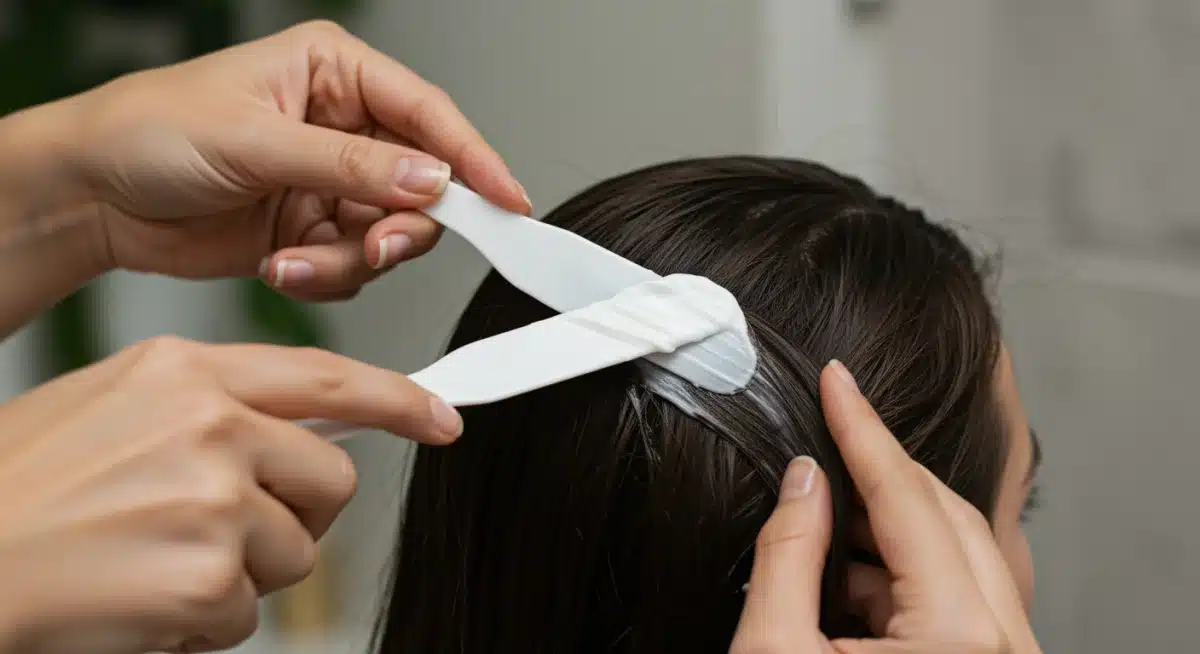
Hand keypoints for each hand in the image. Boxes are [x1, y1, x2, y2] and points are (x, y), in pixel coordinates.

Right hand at [0, 336, 462, 653]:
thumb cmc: (16, 490)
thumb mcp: (112, 405)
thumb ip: (209, 406)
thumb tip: (290, 429)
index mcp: (184, 373)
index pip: (324, 376)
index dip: (396, 399)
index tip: (440, 416)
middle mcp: (209, 425)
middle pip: (331, 478)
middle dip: (296, 515)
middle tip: (226, 531)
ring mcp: (215, 499)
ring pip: (295, 551)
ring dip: (239, 573)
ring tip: (157, 564)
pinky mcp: (208, 577)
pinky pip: (248, 612)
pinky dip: (203, 622)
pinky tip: (141, 600)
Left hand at [64, 20, 529, 300]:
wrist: (93, 195)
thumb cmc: (151, 131)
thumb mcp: (256, 140)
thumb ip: (350, 163)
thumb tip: (428, 179)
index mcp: (336, 73)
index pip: (428, 114)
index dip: (474, 159)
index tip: (506, 201)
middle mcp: (343, 125)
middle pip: (421, 185)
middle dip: (399, 226)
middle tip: (374, 246)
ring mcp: (330, 182)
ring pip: (389, 236)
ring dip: (348, 262)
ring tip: (291, 260)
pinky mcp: (313, 230)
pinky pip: (353, 268)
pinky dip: (323, 279)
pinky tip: (276, 265)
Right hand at [728, 361, 1040, 653]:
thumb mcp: (774, 653)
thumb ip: (788, 556)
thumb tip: (804, 480)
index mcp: (957, 636)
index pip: (906, 498)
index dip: (861, 430)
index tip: (836, 381)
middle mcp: (1001, 646)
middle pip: (948, 515)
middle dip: (881, 470)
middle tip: (828, 433)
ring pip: (960, 553)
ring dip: (890, 526)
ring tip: (826, 515)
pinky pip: (963, 597)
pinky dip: (905, 574)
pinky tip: (850, 574)